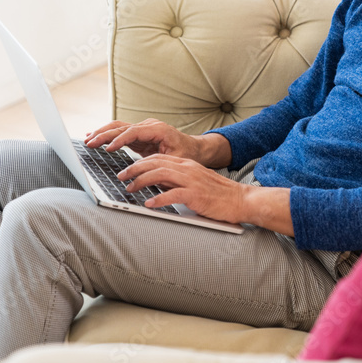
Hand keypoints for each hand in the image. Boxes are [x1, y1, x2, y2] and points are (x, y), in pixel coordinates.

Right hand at [85, 118, 230, 168]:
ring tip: (87, 140)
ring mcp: (143, 128)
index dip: (119, 140)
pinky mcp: (139, 134)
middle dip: (104, 135)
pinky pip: (120, 132)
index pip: (133, 132)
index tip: (108, 149)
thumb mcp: (176, 161)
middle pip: (121, 127)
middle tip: (89, 143)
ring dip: (102, 133)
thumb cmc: (187, 155)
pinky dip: (107, 135)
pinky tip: (95, 137)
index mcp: (158, 129)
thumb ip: (160, 164)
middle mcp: (148, 125)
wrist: (195, 149)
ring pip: (118, 127)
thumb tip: (144, 172)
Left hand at [116, 154, 249, 223]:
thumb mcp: (195, 182)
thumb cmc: (218, 194)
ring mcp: (192, 181)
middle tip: (120, 176)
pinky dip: (158, 199)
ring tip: (129, 188)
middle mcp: (187, 169)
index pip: (157, 158)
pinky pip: (173, 195)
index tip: (126, 170)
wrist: (241, 199)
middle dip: (134, 169)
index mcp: (186, 164)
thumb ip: (177, 181)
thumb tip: (156, 185)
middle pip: (155, 163)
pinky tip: (148, 204)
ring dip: (141, 182)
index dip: (139, 164)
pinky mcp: (196, 195)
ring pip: (160, 175)